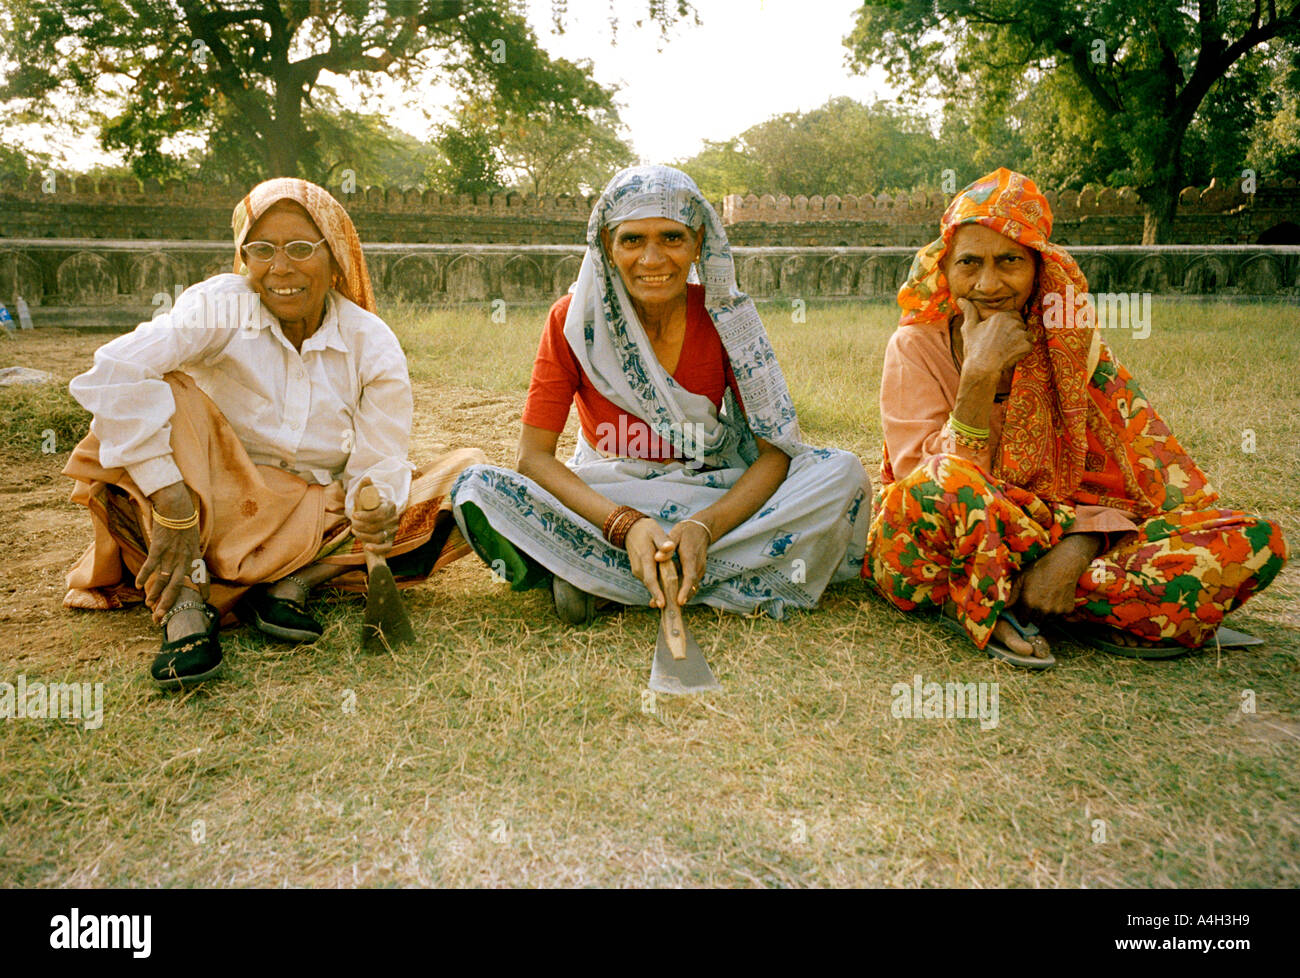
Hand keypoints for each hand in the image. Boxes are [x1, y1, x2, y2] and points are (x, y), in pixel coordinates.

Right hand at [137, 481, 206, 622]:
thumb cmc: (183, 520)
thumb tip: (184, 561)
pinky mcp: (160, 547)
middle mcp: (185, 557)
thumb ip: (188, 551)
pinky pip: (152, 565)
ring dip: (155, 593)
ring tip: (150, 605)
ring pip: (164, 579)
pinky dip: (145, 576)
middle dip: (170, 602)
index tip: (203, 602)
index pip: (201, 576)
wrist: (176, 505)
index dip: (202, 589)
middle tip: (163, 616)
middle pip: (178, 585)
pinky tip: (139, 586)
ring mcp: (172, 553)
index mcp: (195, 554)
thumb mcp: (191, 537)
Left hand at [352, 480, 398, 556]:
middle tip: (352, 524)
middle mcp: (394, 518)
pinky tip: (367, 547)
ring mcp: (393, 531)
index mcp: (389, 506)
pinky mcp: (390, 541)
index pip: (379, 514)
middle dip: (361, 526)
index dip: (365, 516)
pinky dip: (377, 549)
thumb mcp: (365, 496)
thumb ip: (365, 487)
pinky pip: (386, 548)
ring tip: (354, 531)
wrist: (372, 517)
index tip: (354, 516)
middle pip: (378, 526)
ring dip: (364, 536)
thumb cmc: (367, 506)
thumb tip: (367, 478)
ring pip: (379, 537)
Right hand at [625, 517, 672, 607]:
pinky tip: (670, 590)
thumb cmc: (646, 530)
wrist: (630, 530)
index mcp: (645, 558)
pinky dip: (659, 586)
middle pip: (652, 586)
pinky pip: (651, 581)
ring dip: (661, 593)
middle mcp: (640, 568)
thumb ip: (663, 541)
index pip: (650, 579)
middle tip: (676, 609)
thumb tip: (670, 547)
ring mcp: (638, 571)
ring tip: (676, 603)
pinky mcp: (640, 572)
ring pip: (652, 584)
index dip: (656, 592)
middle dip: (662, 597)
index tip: (662, 604)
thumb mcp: (656, 531)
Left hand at [666, 518, 710, 604]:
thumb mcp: (675, 534)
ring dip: (680, 597)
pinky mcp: (697, 573)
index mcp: (691, 557)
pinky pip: (690, 585)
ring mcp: (699, 571)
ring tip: (662, 604)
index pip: (690, 577)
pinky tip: (668, 595)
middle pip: (691, 587)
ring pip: (691, 588)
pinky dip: (681, 592)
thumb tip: (657, 557)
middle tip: (663, 607)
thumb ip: (666, 546)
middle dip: (679, 598)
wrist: (701, 530)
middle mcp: (698, 567)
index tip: (679, 601)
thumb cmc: (686, 532)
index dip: (685, 590)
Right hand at [957, 297, 1032, 376]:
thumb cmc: (974, 348)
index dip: (1007, 325)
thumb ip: (968, 311)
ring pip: (1025, 334)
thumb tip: (960, 299)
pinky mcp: (1027, 346)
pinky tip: (1010, 355)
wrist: (982, 368)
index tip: (998, 334)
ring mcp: (1022, 334)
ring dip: (1019, 341)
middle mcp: (1014, 322)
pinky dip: (1022, 350)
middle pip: (1020, 324)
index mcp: (1001, 316)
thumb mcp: (969, 328)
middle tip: (1001, 343)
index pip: (1013, 315)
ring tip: (1005, 349)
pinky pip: (1028, 346)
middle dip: (1014, 331)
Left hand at [1015, 535, 1101, 619]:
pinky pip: (1059, 616)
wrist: (1064, 564)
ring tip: (1044, 601)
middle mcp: (1043, 610)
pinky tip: (1055, 599)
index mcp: (1029, 603)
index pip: (1023, 621)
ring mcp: (1056, 611)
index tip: (1023, 612)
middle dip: (1033, 618)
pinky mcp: (1067, 610)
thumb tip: (1002, 608)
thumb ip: (1012, 596)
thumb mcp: (1021, 579)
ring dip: (1044, 615)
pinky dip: (1056, 611)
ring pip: (1047, 620)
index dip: (1022, 617)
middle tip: (1034, 606)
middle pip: (1035, 623)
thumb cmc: (1040, 569)